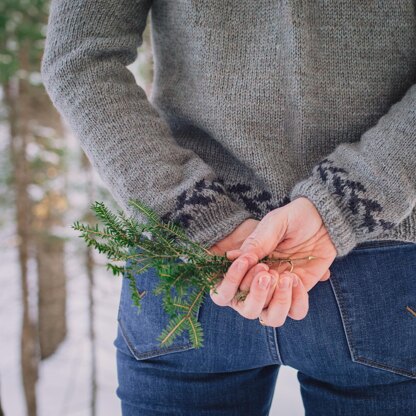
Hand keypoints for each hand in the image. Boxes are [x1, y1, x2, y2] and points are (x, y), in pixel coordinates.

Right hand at [210, 197, 336, 326]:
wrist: (322, 217)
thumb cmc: (292, 218)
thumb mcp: (272, 225)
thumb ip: (256, 243)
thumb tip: (231, 258)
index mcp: (245, 267)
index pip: (226, 290)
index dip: (231, 282)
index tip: (246, 262)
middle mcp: (259, 283)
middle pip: (247, 309)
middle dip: (255, 294)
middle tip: (266, 271)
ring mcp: (279, 290)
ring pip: (271, 318)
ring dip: (276, 301)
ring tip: (284, 277)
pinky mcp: (300, 291)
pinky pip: (296, 311)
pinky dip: (296, 300)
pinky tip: (296, 279)